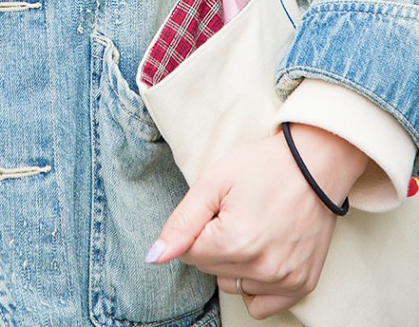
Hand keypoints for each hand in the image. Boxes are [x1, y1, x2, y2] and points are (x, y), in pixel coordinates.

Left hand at [147, 126, 366, 319]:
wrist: (315, 164)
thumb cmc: (262, 167)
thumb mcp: (213, 182)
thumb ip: (182, 223)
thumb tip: (154, 257)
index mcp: (235, 242)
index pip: (189, 254)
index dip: (198, 228)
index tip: (218, 208)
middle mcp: (262, 269)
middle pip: (210, 270)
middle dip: (213, 244)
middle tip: (236, 214)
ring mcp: (285, 280)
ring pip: (232, 286)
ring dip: (233, 265)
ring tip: (252, 230)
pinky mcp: (303, 285)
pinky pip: (262, 305)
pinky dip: (255, 286)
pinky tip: (261, 257)